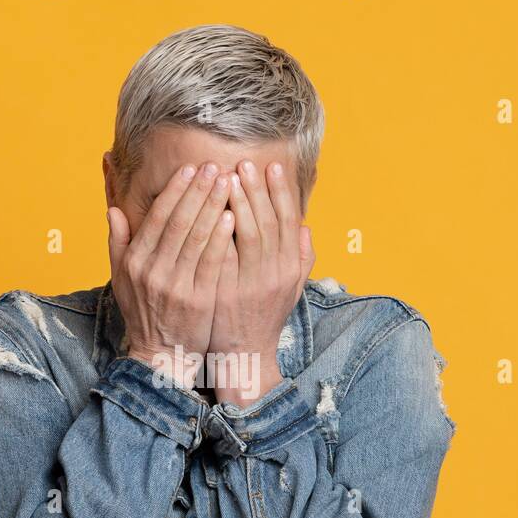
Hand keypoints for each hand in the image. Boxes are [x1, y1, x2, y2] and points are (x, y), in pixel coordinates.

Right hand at [108, 161, 234, 389]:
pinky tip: (232, 217)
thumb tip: (112, 210)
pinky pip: (211, 263)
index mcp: (135, 262)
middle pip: (179, 222)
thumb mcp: (122, 280)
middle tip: (215, 166)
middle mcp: (152, 271)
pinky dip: (221, 238)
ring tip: (229, 183)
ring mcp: (175, 286)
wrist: (161, 355)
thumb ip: (118, 243)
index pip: (158, 217)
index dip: (175, 191)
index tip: (191, 169)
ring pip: (196, 238)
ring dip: (213, 206)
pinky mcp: (197, 301)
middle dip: (198, 191)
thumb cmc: (144, 313)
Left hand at [209, 159, 314, 406]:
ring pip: (247, 235)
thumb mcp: (291, 288)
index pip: (287, 222)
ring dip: (239, 203)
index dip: (281, 194)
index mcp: (289, 268)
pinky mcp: (226, 293)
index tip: (273, 168)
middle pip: (267, 222)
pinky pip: (223, 255)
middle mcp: (273, 274)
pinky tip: (211, 210)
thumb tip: (306, 226)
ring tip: (228, 176)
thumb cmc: (264, 317)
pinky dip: (219, 231)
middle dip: (257, 190)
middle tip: (246, 163)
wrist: (244, 354)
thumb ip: (301, 258)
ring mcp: (250, 284)